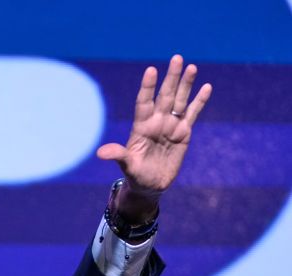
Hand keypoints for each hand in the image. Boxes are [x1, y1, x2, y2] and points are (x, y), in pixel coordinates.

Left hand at [97, 54, 211, 222]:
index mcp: (141, 127)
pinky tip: (206, 87)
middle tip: (177, 58)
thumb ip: (117, 155)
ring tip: (191, 67)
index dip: (147, 87)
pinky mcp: (183, 133)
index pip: (144, 102)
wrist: (150, 185)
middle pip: (165, 95)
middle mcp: (156, 122)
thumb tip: (100, 153)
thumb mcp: (127, 166)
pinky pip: (193, 114)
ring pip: (180, 100)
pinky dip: (199, 101)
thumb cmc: (135, 175)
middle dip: (171, 78)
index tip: (151, 70)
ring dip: (186, 84)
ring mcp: (170, 126)